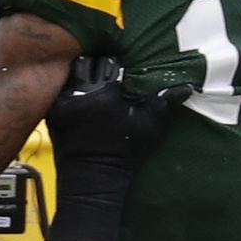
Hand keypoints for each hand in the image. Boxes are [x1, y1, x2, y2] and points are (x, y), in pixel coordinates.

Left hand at [45, 58, 191, 177]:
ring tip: (89, 83)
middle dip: (94, 66)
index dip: (114, 63)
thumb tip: (187, 86)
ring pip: (69, 74)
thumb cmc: (125, 152)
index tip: (118, 70)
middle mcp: (80, 93)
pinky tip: (77, 96)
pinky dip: (67, 90)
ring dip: (79, 76)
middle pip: (85, 63)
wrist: (94, 178)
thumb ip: (165, 102)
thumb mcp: (149, 126)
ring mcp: (63, 102)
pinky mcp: (53, 112)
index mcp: (105, 92)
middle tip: (103, 74)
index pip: (107, 61)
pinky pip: (58, 90)